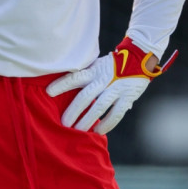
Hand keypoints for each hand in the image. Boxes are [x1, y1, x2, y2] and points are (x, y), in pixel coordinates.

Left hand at [46, 37, 175, 133]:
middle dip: (73, 112)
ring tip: (78, 131)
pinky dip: (107, 124)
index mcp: (92, 71)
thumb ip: (84, 76)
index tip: (49, 92)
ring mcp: (116, 88)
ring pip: (99, 107)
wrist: (138, 57)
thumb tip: (63, 87)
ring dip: (87, 120)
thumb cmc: (111, 65)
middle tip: (63, 124)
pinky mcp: (128, 96)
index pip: (74, 77)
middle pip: (84, 97)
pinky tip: (99, 131)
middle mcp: (103, 80)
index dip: (61, 85)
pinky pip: (116, 113)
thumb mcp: (95, 65)